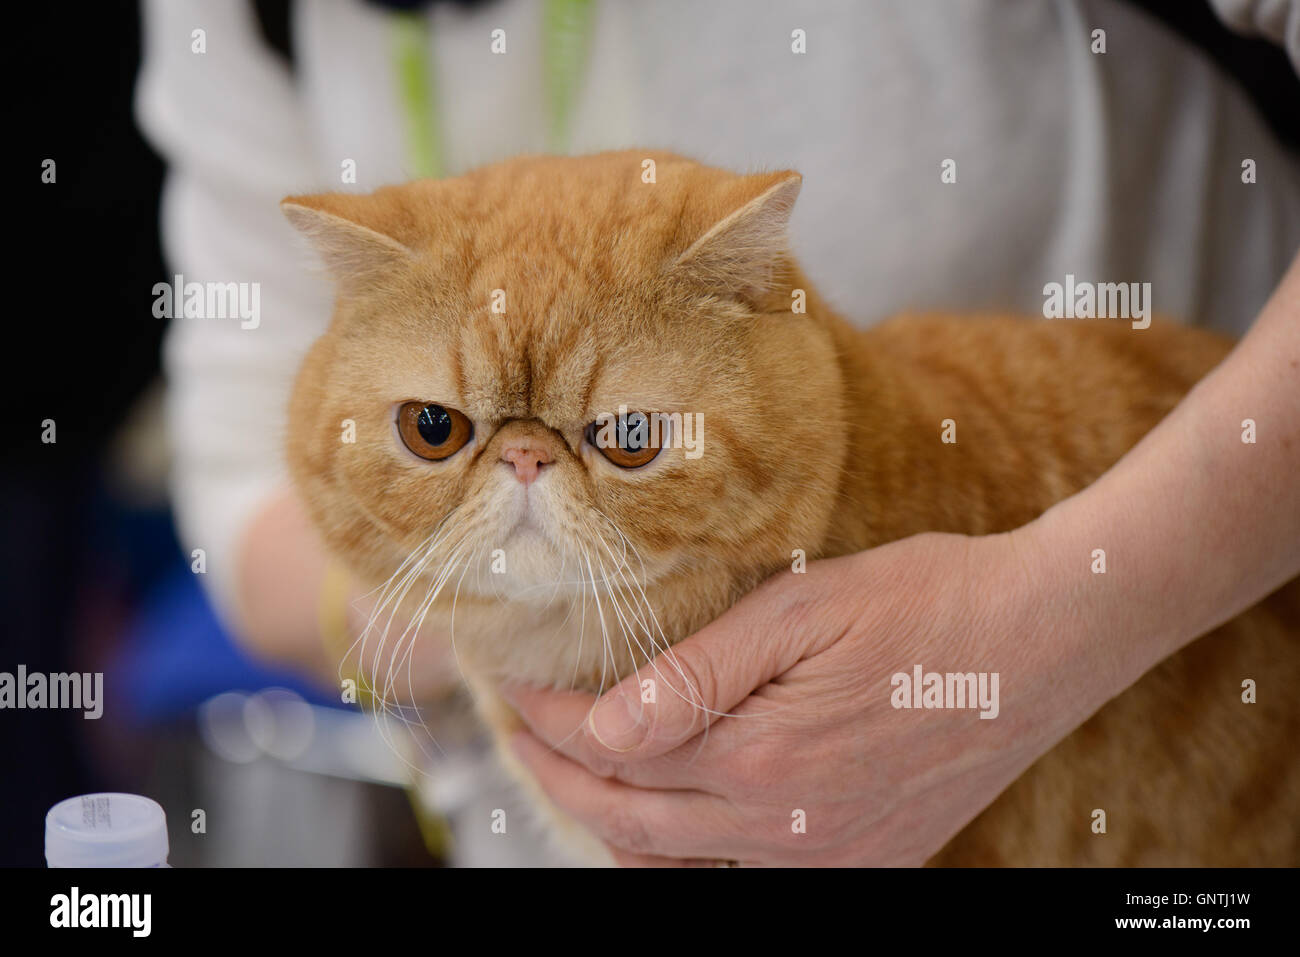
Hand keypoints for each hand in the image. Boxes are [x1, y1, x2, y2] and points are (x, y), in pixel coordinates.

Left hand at [502, 529, 1093, 865]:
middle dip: (558, 771)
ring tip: (571, 771)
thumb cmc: (931, 601)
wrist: (1049, 636)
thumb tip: (602, 724)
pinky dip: (682, 856)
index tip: (513, 680)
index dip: (550, 715)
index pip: (616, 749)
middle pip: (630, 818)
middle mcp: (791, 828)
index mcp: (766, 758)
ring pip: (678, 864)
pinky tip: (666, 821)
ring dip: (611, 820)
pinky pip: (744, 879)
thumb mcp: (806, 609)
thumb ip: (697, 675)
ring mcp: (832, 857)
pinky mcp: (868, 860)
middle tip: (515, 726)